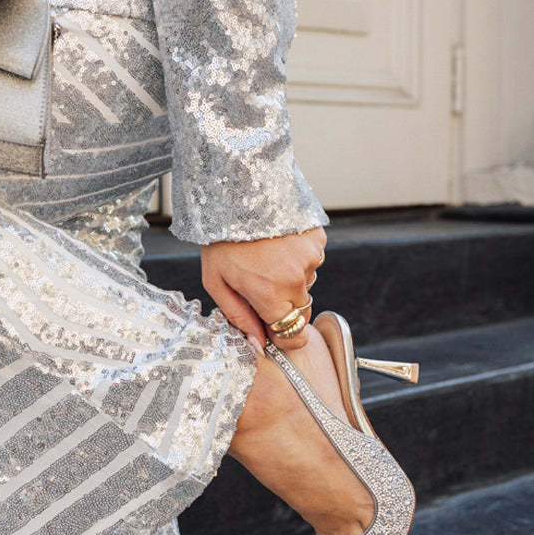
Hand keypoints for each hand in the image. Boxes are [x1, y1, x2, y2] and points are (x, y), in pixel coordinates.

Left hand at [200, 228, 326, 352]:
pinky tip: (278, 245)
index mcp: (270, 295)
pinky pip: (312, 261)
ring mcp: (310, 259)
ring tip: (266, 259)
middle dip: (285, 308)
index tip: (276, 333)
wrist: (237, 191)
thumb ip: (238, 316)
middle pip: (300, 312)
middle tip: (262, 288)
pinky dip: (298, 258)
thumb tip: (258, 343)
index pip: (292, 334)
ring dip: (291, 280)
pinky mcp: (318, 240)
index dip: (285, 338)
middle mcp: (296, 280)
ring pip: (307, 285)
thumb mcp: (216, 282)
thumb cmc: (221, 237)